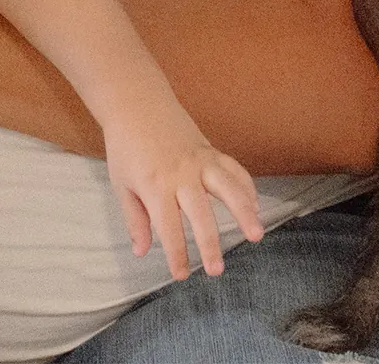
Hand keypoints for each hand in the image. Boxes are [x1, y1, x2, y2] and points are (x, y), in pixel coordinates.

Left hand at [103, 105, 264, 280]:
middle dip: (210, 244)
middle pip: (201, 214)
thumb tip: (142, 251)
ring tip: (256, 234)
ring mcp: (200, 161)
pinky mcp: (210, 150)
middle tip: (216, 270)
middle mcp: (181, 175)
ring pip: (228, 188)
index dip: (176, 254)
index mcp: (155, 186)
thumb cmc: (125, 147)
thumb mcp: (121, 185)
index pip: (168, 228)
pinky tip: (255, 206)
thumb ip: (135, 219)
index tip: (181, 275)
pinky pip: (234, 169)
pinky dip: (246, 187)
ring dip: (244, 212)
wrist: (137, 104)